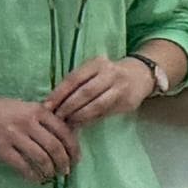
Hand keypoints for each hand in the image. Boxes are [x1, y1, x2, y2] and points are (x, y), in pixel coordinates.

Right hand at [0, 92, 77, 180]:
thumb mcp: (23, 107)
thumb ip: (42, 119)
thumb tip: (66, 136)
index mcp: (37, 110)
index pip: (65, 131)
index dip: (74, 148)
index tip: (76, 158)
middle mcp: (28, 122)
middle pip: (56, 147)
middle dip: (65, 163)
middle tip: (66, 171)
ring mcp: (14, 135)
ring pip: (42, 158)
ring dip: (50, 171)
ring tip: (52, 176)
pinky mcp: (0, 148)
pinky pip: (23, 166)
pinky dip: (33, 175)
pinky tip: (35, 179)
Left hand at [45, 52, 161, 127]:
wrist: (141, 75)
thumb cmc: (108, 75)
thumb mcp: (94, 71)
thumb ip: (77, 84)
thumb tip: (53, 104)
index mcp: (97, 63)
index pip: (73, 79)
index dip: (58, 94)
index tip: (46, 107)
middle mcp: (110, 73)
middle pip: (84, 92)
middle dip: (67, 107)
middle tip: (55, 118)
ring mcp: (121, 88)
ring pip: (96, 105)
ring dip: (78, 116)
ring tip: (66, 124)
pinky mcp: (128, 102)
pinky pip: (104, 113)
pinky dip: (90, 120)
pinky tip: (80, 124)